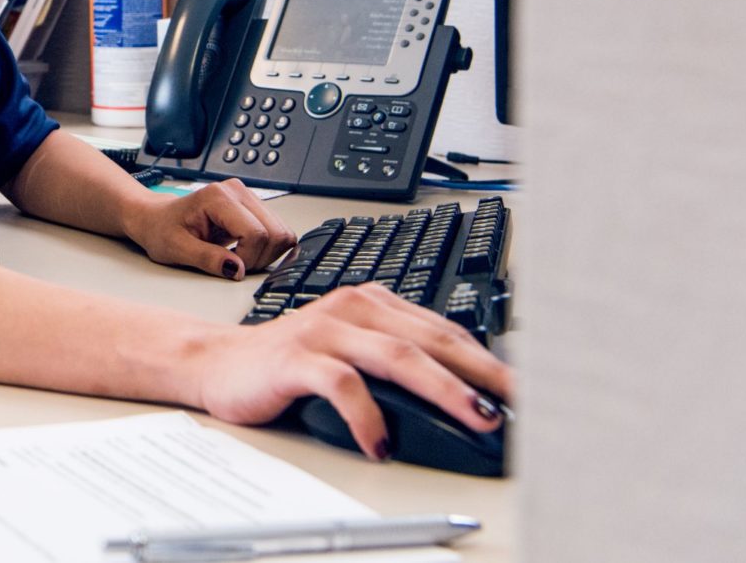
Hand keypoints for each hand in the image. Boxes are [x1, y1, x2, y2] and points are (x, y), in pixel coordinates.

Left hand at [125, 179, 296, 279]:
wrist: (155, 218)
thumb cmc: (161, 229)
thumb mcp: (176, 249)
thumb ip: (206, 259)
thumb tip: (236, 270)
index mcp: (218, 197)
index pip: (257, 233)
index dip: (248, 258)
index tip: (228, 267)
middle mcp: (237, 191)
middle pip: (276, 233)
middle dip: (260, 258)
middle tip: (233, 264)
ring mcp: (248, 197)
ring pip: (282, 233)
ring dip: (265, 254)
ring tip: (236, 257)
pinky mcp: (253, 207)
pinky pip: (277, 232)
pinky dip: (266, 249)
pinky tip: (243, 251)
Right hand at [186, 284, 514, 458]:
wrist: (217, 362)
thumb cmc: (290, 362)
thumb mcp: (353, 352)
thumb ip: (400, 361)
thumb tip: (468, 398)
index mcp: (373, 302)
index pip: (446, 329)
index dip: (490, 360)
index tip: (528, 390)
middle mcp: (352, 308)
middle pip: (432, 340)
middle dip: (483, 373)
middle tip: (522, 402)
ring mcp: (323, 330)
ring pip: (396, 356)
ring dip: (443, 390)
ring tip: (475, 417)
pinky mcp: (295, 359)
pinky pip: (342, 385)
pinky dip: (368, 416)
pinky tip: (381, 443)